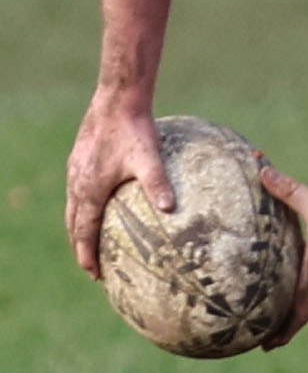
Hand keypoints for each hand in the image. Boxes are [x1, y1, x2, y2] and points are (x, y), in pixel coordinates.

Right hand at [64, 104, 173, 277]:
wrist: (118, 98)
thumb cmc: (135, 129)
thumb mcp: (150, 159)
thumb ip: (158, 185)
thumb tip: (170, 209)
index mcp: (91, 190)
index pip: (85, 232)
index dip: (87, 255)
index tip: (93, 274)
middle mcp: (78, 183)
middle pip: (74, 224)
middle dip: (81, 247)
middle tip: (92, 266)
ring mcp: (76, 170)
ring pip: (73, 207)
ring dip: (79, 227)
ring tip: (90, 240)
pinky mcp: (79, 157)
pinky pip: (76, 189)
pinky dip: (82, 205)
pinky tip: (96, 202)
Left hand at [258, 166, 307, 348]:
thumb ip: (289, 191)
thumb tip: (263, 173)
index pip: (293, 317)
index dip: (276, 334)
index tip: (259, 347)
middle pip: (299, 316)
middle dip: (280, 327)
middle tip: (259, 336)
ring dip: (292, 310)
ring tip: (273, 312)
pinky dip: (305, 293)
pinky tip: (301, 278)